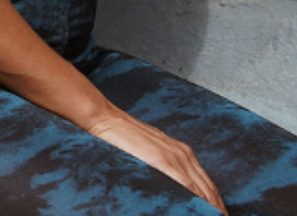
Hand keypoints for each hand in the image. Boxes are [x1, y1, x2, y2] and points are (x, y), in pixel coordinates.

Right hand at [88, 111, 226, 212]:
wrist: (106, 119)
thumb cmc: (123, 135)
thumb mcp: (151, 149)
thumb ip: (165, 163)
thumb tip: (172, 182)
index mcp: (182, 151)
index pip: (206, 182)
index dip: (215, 200)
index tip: (219, 213)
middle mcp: (182, 154)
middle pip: (208, 188)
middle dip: (216, 206)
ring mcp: (173, 157)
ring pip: (201, 189)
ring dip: (210, 206)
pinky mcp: (162, 160)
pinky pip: (186, 185)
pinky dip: (196, 200)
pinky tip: (199, 209)